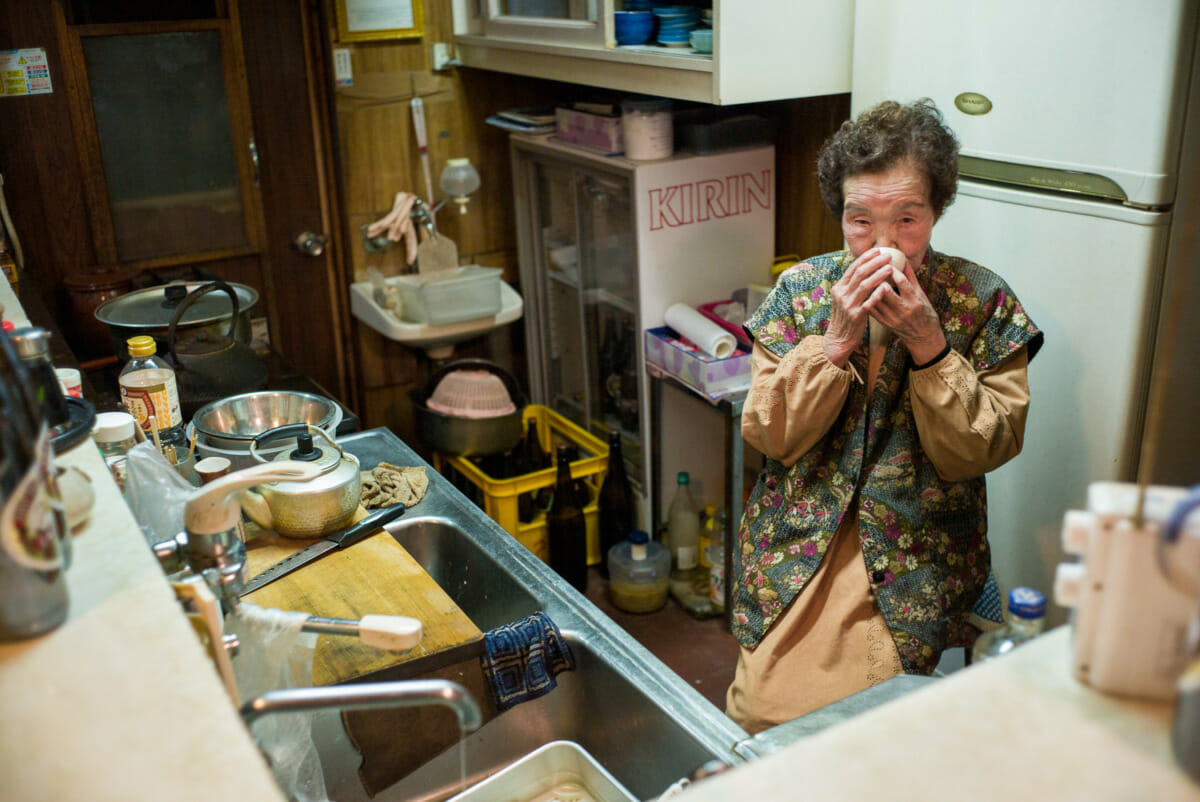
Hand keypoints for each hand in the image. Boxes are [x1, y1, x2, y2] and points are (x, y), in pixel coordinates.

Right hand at [823, 249, 899, 366]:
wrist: (838, 340)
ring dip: (879, 274)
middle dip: (875, 262)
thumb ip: (851, 287)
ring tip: (891, 268)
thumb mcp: (843, 300)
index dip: (866, 257)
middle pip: (859, 273)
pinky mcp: (856, 316)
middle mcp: (841, 294)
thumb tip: (862, 272)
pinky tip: (887, 287)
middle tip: (888, 256)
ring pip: (865, 285)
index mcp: (838, 288)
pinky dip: (878, 293)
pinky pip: (869, 301)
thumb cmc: (845, 319)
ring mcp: (848, 305)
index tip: (878, 250)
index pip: (853, 268)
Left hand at [865, 258, 946, 363]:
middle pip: (885, 290)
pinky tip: (866, 292)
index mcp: (914, 300)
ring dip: (870, 288)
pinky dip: (867, 299)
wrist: (923, 336)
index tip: (886, 262)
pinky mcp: (885, 324)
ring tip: (868, 279)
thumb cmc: (923, 311)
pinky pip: (871, 310)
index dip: (891, 270)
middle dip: (878, 278)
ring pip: (875, 300)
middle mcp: (904, 309)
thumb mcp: (920, 293)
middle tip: (873, 270)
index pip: (901, 281)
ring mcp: (893, 318)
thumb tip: (903, 258)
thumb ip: (911, 276)